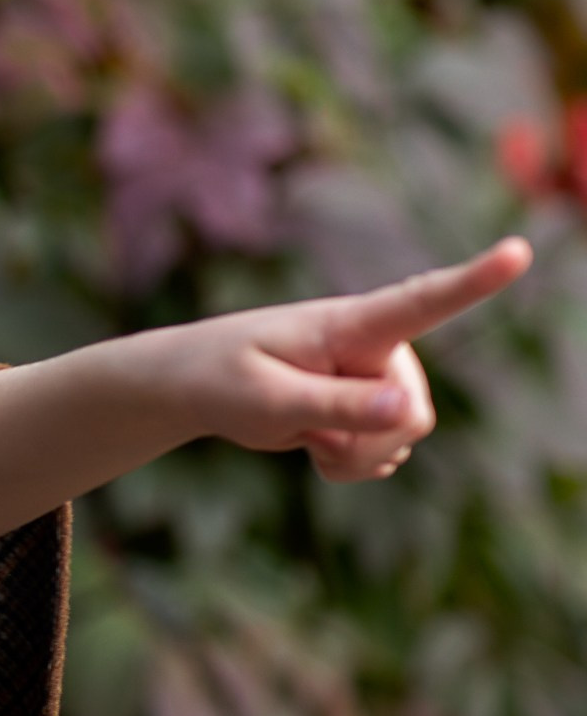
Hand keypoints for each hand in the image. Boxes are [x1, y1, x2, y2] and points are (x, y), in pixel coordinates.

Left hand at [169, 237, 531, 481]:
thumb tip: (412, 411)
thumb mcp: (268, 398)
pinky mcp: (373, 405)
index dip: (473, 281)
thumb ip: (337, 403)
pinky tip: (318, 442)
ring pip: (402, 437)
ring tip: (305, 428)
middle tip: (303, 428)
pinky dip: (351, 463)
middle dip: (363, 440)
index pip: (420, 301)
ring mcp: (380, 376)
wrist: (198, 387)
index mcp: (351, 324)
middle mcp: (380, 346)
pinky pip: (387, 453)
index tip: (516, 252)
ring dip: (354, 453)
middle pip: (411, 415)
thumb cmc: (222, 379)